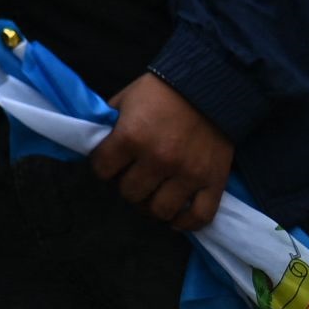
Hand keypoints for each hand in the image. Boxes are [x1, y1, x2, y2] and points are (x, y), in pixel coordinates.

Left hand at [94, 73, 232, 229]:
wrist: (209, 85)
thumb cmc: (161, 91)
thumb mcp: (125, 99)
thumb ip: (110, 124)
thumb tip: (95, 142)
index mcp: (131, 137)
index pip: (102, 170)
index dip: (102, 167)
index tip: (109, 164)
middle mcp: (158, 160)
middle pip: (130, 193)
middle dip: (126, 185)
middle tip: (132, 177)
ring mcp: (188, 174)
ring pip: (160, 210)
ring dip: (151, 206)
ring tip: (151, 196)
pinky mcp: (213, 182)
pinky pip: (199, 217)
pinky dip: (185, 223)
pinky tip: (175, 217)